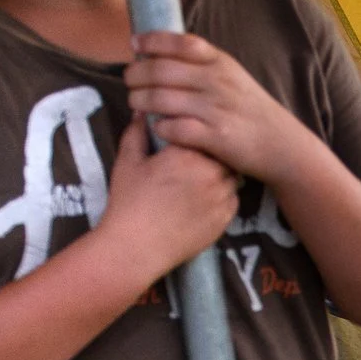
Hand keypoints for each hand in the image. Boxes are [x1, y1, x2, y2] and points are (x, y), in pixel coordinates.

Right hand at [95, 116, 240, 287]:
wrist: (136, 247)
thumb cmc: (129, 202)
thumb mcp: (128, 161)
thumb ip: (137, 132)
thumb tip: (142, 112)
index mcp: (188, 152)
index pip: (206, 133)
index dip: (200, 136)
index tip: (190, 142)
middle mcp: (211, 172)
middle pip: (223, 154)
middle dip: (213, 155)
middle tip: (197, 162)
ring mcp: (222, 197)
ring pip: (232, 176)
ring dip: (221, 175)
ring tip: (202, 182)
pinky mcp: (226, 219)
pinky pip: (233, 199)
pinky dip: (223, 197)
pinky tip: (205, 201)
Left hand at [125, 29, 305, 181]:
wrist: (282, 144)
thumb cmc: (250, 109)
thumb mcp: (233, 76)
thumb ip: (203, 65)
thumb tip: (163, 54)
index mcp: (220, 63)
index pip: (180, 43)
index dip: (152, 41)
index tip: (135, 44)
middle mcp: (217, 82)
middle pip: (161, 70)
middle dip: (136, 74)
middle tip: (129, 80)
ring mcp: (216, 110)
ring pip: (162, 99)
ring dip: (140, 100)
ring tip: (135, 102)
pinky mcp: (216, 138)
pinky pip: (175, 128)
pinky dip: (159, 126)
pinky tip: (156, 127)